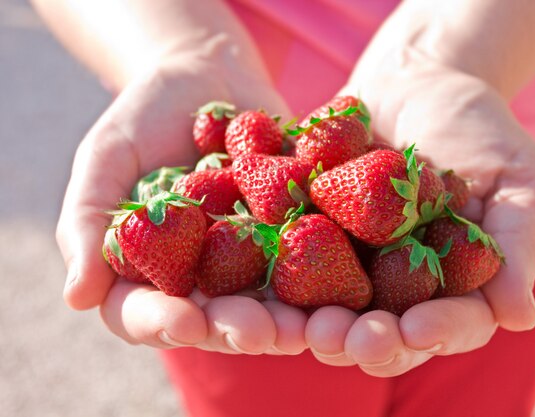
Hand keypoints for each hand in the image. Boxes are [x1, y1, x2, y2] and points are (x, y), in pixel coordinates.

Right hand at [57, 57, 307, 353]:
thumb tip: (77, 297)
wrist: (208, 75)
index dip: (162, 325)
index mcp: (152, 270)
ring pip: (272, 301)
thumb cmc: (145, 116)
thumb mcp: (108, 159)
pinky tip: (347, 278)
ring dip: (290, 318)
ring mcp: (254, 257)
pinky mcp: (297, 231)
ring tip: (306, 325)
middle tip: (258, 332)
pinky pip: (315, 256)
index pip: (147, 314)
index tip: (183, 322)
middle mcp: (206, 275)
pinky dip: (331, 270)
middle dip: (238, 329)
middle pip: (219, 319)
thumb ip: (88, 222)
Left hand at [306, 52, 534, 376]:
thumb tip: (521, 318)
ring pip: (337, 309)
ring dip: (320, 325)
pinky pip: (292, 261)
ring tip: (309, 326)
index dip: (438, 332)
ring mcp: (354, 264)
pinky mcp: (312, 237)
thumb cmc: (479, 128)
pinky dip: (279, 275)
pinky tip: (263, 287)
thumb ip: (517, 244)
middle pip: (388, 331)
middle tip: (350, 339)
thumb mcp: (518, 178)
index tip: (418, 330)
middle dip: (370, 341)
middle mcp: (402, 285)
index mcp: (457, 283)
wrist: (416, 82)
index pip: (455, 323)